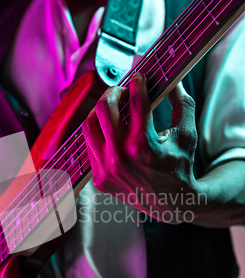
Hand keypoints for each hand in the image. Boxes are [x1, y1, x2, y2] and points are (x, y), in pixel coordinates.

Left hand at [82, 72, 199, 223]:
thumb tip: (172, 80)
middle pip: (105, 108)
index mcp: (144, 145)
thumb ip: (182, 104)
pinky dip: (98, 134)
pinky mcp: (99, 179)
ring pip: (89, 125)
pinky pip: (90, 146)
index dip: (137, 82)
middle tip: (121, 89)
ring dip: (100, 111)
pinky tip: (109, 129)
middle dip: (113, 92)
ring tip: (112, 106)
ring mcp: (107, 170)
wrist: (170, 202)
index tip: (139, 75)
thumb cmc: (179, 166)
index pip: (136, 101)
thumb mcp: (187, 135)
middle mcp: (121, 157)